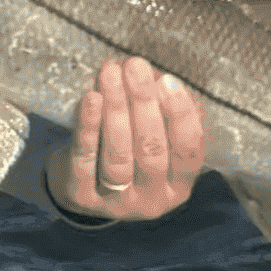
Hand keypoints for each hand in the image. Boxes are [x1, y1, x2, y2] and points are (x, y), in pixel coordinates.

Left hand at [45, 56, 204, 220]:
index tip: (169, 81)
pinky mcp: (82, 195)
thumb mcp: (155, 138)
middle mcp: (152, 200)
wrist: (84, 188)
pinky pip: (85, 157)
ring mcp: (116, 202)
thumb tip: (157, 76)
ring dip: (116, 110)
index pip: (188, 152)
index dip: (181, 116)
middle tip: (135, 67)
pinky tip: (91, 98)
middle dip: (144, 105)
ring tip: (111, 75)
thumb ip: (162, 112)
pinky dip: (88, 126)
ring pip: (118, 156)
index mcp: (179, 185)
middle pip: (151, 152)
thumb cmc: (130, 152)